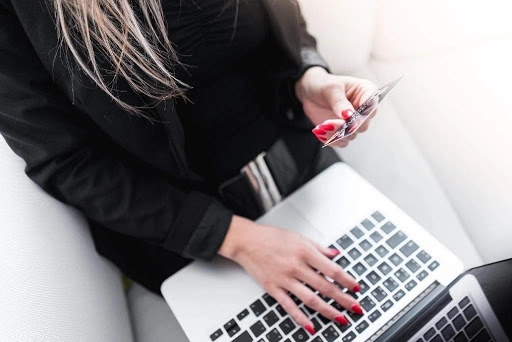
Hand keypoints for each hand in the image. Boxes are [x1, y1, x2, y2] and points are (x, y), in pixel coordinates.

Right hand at [219, 216, 363, 334]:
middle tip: (356, 308)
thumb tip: (335, 254)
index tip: (356, 288)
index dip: (347, 281)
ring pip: (311, 299)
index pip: (333, 270)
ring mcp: (285, 279)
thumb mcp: (298, 237)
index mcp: (305, 252)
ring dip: (328, 311)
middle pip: (325, 286)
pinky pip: (289, 306)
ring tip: (341, 319)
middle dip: (344, 299)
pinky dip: (301, 317)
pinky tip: (311, 326)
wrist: (246, 241)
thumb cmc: (270, 236)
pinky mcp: (273, 288)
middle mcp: (297, 267)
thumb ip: (318, 248)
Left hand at [295, 67, 377, 146]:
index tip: (349, 116)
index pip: (372, 105)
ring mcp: (354, 122)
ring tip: (321, 127)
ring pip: (352, 135)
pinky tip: (321, 132)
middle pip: (363, 125)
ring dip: (335, 133)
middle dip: (345, 126)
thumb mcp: (330, 89)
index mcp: (365, 92)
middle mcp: (363, 109)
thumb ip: (340, 102)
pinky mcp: (344, 131)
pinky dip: (331, 139)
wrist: (310, 93)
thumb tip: (349, 115)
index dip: (362, 113)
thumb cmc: (322, 84)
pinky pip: (342, 142)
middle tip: (328, 123)